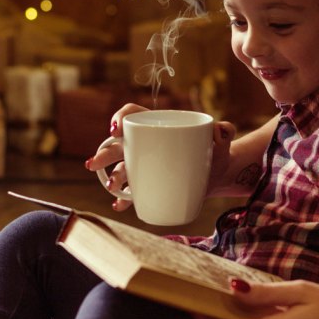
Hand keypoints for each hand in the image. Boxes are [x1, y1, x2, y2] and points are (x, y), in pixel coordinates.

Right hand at [87, 106, 237, 211]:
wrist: (217, 174)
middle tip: (94, 164)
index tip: (115, 129)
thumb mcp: (220, 140)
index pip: (133, 114)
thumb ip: (224, 130)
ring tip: (112, 186)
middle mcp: (146, 145)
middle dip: (104, 153)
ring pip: (123, 168)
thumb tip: (221, 130)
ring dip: (113, 177)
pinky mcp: (150, 184)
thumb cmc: (214, 151)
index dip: (121, 118)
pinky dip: (124, 198)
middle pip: (120, 145)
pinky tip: (119, 204)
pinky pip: (133, 191)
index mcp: (158, 126)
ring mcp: (146, 166)